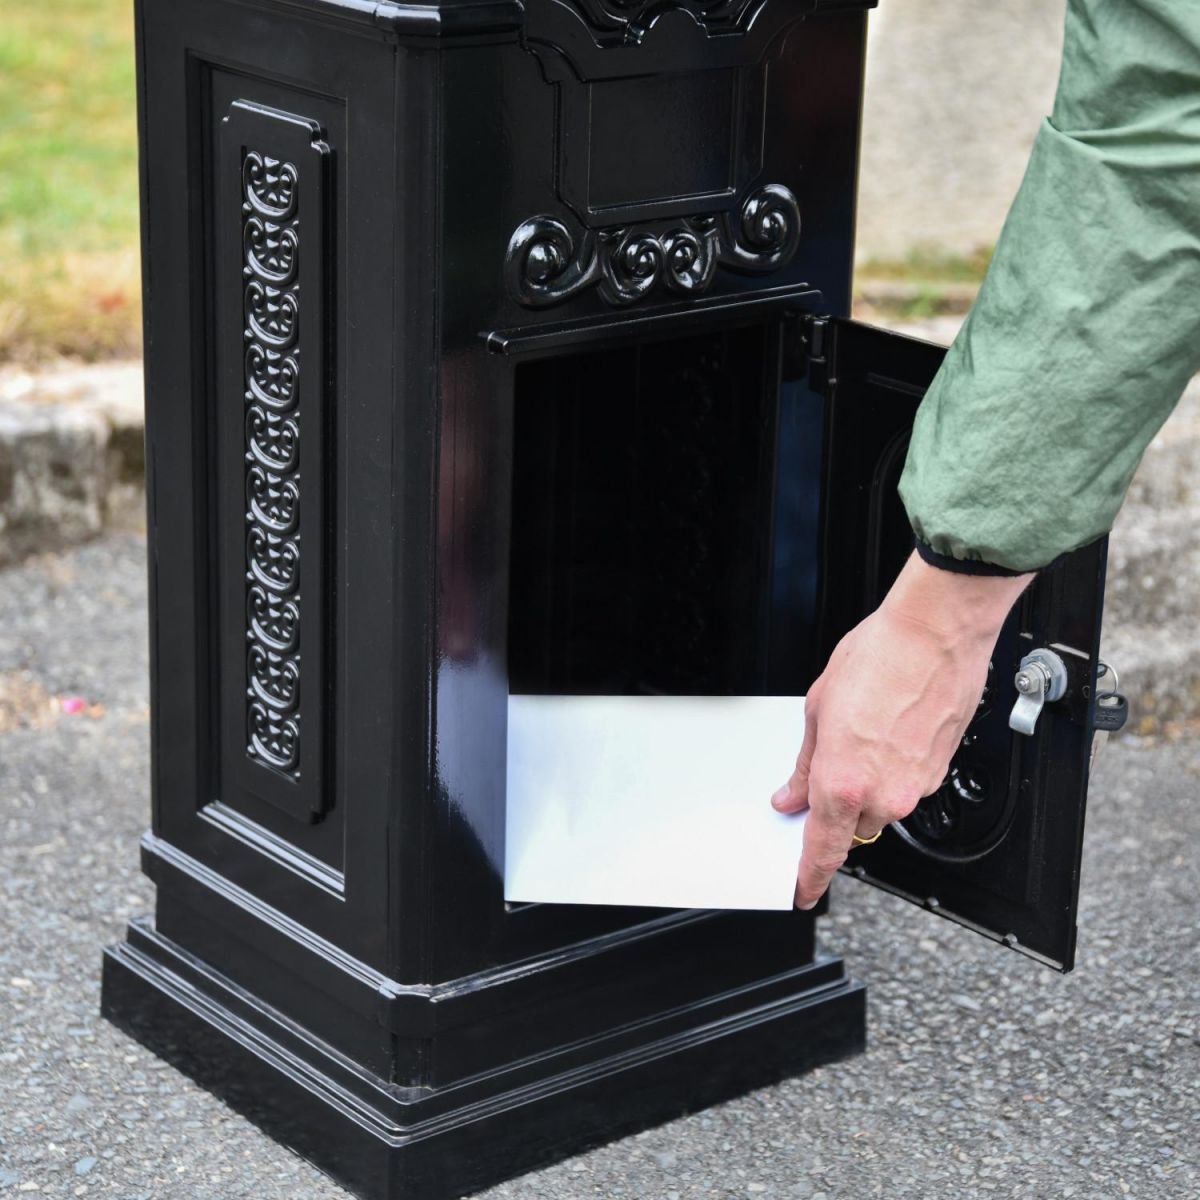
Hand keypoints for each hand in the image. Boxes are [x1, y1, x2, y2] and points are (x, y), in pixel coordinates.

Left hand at [772, 551, 1033, 908]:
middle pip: (851, 829)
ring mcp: (915, 787)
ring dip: (867, 787)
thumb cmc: (879, 658)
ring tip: (863, 733)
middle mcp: (883, 794)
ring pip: (881, 808)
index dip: (809, 877)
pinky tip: (887, 731)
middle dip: (837, 809)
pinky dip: (892, 770)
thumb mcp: (818, 708)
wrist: (936, 634)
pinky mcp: (939, 772)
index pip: (822, 851)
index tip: (801, 891)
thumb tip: (793, 795)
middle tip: (830, 768)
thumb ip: (805, 765)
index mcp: (843, 783)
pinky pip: (906, 788)